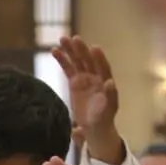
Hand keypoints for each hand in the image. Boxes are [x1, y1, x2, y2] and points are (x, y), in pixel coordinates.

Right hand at [53, 36, 122, 163]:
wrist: (94, 125)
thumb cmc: (103, 118)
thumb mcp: (108, 109)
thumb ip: (110, 95)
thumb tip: (110, 82)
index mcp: (105, 81)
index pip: (102, 67)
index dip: (99, 58)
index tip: (93, 48)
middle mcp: (96, 76)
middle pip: (88, 60)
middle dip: (81, 50)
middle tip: (74, 39)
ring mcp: (85, 78)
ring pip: (77, 61)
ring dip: (70, 50)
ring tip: (62, 39)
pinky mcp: (75, 82)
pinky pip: (68, 68)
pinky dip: (62, 59)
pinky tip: (54, 50)